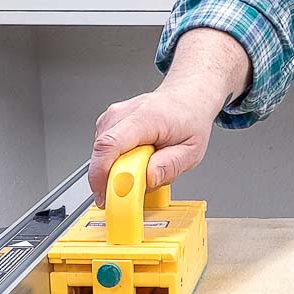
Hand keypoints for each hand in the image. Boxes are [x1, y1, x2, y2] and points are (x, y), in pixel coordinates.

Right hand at [88, 28, 251, 206]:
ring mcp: (112, 116)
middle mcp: (123, 113)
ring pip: (101, 154)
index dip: (101, 173)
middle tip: (133, 190)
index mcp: (145, 118)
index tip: (106, 195)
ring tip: (143, 166)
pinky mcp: (108, 123)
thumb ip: (170, 166)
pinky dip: (117, 163)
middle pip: (101, 153)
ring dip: (118, 170)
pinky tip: (136, 159)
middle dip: (112, 179)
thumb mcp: (191, 151)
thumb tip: (148, 179)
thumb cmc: (189, 121)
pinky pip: (104, 152)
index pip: (110, 145)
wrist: (187, 99)